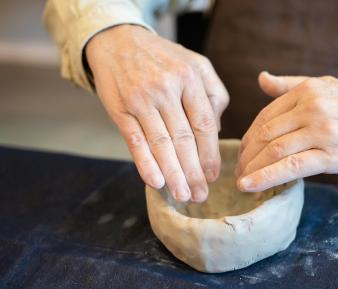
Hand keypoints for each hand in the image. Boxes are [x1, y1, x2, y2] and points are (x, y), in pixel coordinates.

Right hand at [86, 25, 228, 201]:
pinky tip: (156, 182)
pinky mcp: (120, 109)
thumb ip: (214, 94)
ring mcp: (142, 99)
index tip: (213, 176)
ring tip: (183, 196)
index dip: (210, 154)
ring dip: (173, 174)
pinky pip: (135, 141)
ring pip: (161, 143)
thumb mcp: (197, 65)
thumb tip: (216, 131)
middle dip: (193, 172)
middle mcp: (166, 88)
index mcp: (190, 78)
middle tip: (200, 195)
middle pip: (184, 139)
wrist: (118, 41)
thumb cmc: (165, 59)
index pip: (204, 124)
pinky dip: (145, 163)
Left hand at [236, 72, 337, 191]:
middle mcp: (312, 108)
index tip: (243, 152)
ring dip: (252, 168)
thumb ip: (290, 85)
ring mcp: (323, 132)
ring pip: (275, 150)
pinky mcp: (333, 156)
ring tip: (241, 181)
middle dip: (247, 155)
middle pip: (266, 133)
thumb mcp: (327, 85)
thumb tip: (261, 78)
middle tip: (237, 170)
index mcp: (308, 91)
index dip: (249, 137)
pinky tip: (249, 186)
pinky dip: (266, 177)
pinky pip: (292, 167)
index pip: (265, 116)